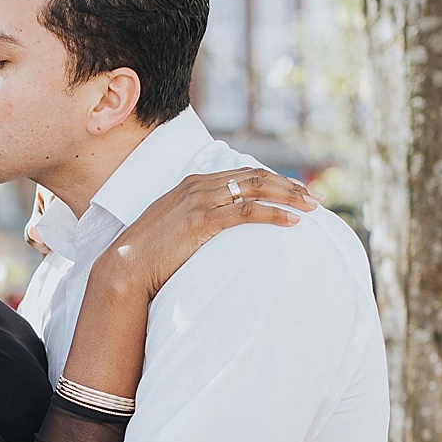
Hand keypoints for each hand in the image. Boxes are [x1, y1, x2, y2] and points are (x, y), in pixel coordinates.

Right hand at [98, 169, 318, 298]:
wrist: (125, 267)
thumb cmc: (149, 255)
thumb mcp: (175, 228)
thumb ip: (198, 220)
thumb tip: (221, 230)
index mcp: (193, 184)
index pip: (244, 173)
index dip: (275, 181)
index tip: (298, 192)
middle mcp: (198, 186)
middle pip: (255, 176)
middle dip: (290, 185)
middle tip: (317, 199)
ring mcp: (199, 201)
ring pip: (255, 188)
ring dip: (288, 196)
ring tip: (312, 208)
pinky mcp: (201, 221)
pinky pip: (246, 211)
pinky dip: (272, 214)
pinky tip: (291, 222)